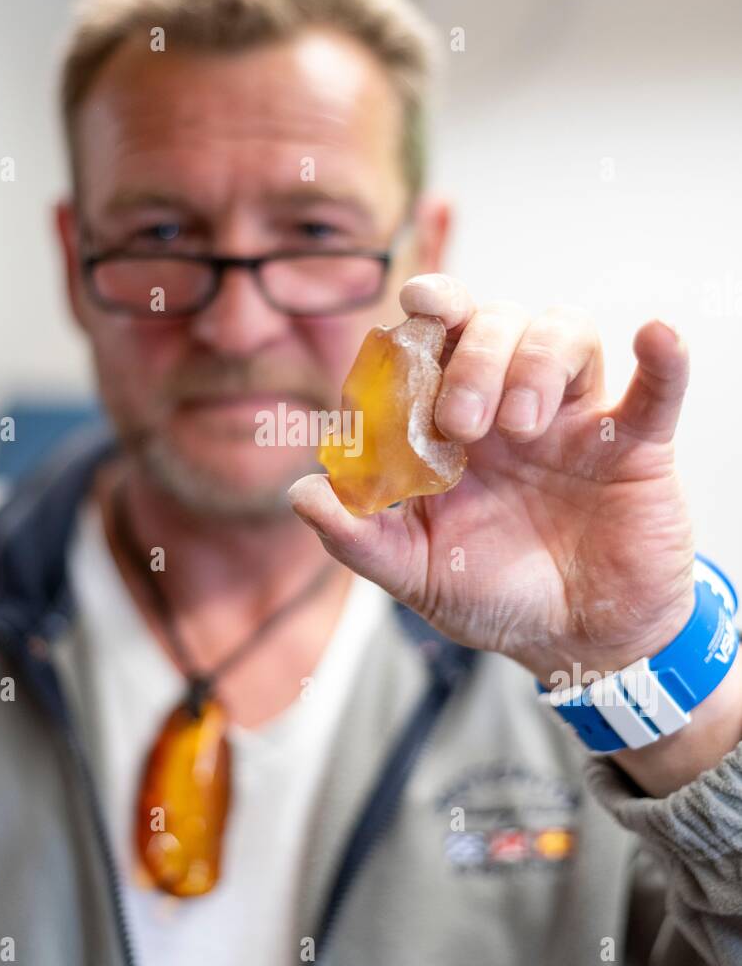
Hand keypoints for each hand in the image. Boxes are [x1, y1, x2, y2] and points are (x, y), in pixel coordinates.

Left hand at [288, 273, 697, 688]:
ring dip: (538, 361)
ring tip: (526, 427)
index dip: (421, 320)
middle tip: (461, 422)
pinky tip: (656, 338)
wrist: (576, 644)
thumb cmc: (495, 596)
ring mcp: (575, 419)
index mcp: (452, 424)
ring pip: (563, 334)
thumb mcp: (416, 575)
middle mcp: (510, 405)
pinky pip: (656, 389)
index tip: (407, 321)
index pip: (435, 342)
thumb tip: (303, 492)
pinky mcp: (635, 445)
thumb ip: (360, 538)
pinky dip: (661, 360)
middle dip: (473, 354)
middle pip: (495, 322)